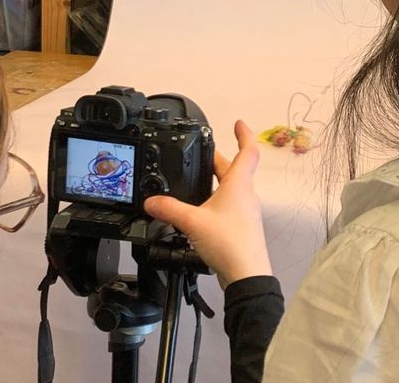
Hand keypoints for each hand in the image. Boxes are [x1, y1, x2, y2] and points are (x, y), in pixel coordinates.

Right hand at [144, 120, 270, 288]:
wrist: (247, 276)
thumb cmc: (229, 243)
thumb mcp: (192, 222)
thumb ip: (169, 210)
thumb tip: (151, 202)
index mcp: (238, 185)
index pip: (248, 151)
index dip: (244, 134)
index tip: (238, 123)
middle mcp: (244, 196)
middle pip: (233, 169)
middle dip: (216, 159)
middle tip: (201, 152)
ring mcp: (244, 213)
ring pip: (230, 189)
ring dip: (215, 180)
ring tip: (196, 178)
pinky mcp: (240, 228)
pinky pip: (227, 207)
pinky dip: (214, 201)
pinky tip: (199, 210)